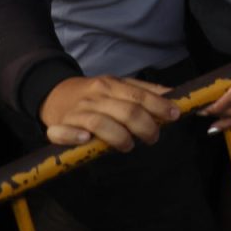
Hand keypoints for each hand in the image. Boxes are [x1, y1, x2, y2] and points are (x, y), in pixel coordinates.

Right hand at [41, 76, 179, 150]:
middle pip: (126, 111)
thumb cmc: (96, 94)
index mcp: (112, 85)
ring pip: (100, 123)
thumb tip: (174, 95)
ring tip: (129, 146)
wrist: (55, 94)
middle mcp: (95, 96)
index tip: (175, 115)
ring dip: (120, 137)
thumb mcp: (120, 86)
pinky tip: (86, 140)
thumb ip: (146, 91)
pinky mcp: (58, 125)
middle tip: (153, 137)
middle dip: (146, 127)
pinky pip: (64, 132)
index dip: (159, 106)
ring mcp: (77, 111)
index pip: (139, 96)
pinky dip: (74, 137)